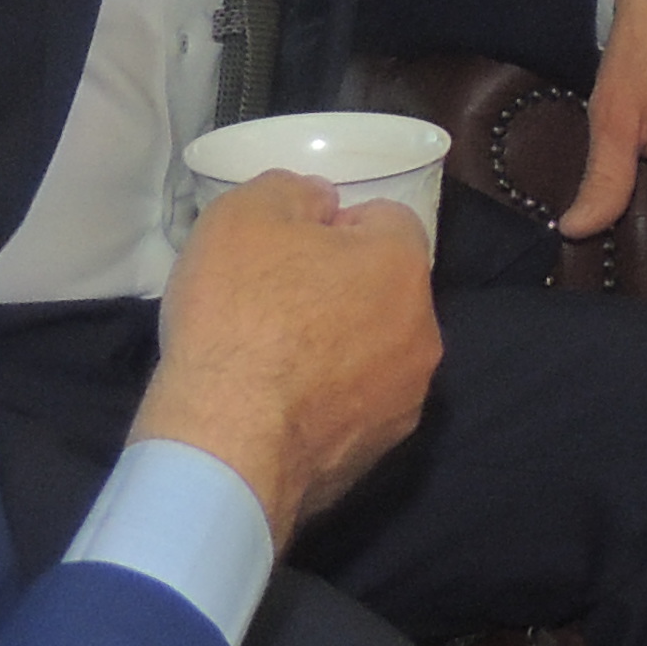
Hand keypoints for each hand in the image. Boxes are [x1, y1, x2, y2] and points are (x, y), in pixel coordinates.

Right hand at [136, 172, 442, 541]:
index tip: (283, 251)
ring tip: (270, 364)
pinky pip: (353, 410)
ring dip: (335, 350)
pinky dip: (323, 405)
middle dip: (337, 289)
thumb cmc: (237, 317)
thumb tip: (320, 203)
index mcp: (403, 264)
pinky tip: (276, 411)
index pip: (384, 220)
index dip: (330, 226)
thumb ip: (291, 192)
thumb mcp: (243, 216)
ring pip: (373, 353)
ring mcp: (406, 398)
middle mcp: (423, 331)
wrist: (223, 446)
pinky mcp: (377, 453)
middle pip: (383, 289)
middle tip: (271, 305)